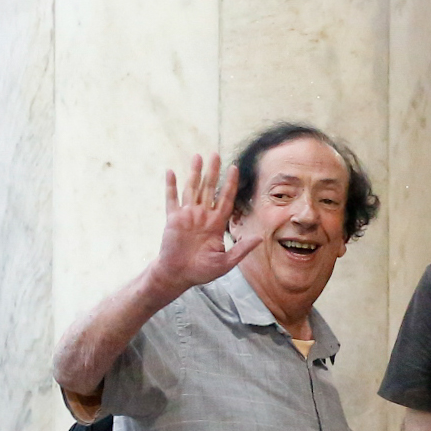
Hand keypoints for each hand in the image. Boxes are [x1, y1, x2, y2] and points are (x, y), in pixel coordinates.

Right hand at [145, 154, 261, 303]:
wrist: (179, 276)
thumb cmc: (202, 271)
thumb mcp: (226, 262)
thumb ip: (241, 250)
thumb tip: (260, 238)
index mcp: (216, 224)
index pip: (225, 199)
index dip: (230, 184)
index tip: (234, 168)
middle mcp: (202, 216)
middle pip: (209, 189)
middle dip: (213, 172)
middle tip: (216, 154)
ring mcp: (187, 216)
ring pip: (192, 189)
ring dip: (194, 173)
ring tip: (197, 156)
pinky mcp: (172, 219)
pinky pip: (171, 199)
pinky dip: (171, 186)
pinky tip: (171, 171)